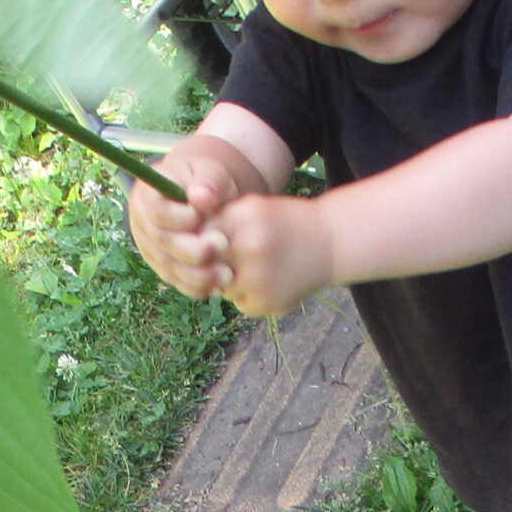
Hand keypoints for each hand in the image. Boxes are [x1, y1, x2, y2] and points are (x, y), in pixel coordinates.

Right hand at [129, 146, 238, 298]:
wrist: (203, 199)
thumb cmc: (205, 183)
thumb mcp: (210, 173)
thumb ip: (208, 182)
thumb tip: (201, 198)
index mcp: (148, 195)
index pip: (157, 211)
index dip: (180, 217)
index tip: (202, 214)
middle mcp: (142, 224)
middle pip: (162, 242)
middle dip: (193, 249)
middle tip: (222, 245)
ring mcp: (150, 248)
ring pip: (169, 267)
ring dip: (198, 275)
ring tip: (226, 274)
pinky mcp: (161, 267)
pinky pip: (175, 281)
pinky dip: (196, 287)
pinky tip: (217, 285)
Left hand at [211, 190, 333, 323]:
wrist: (329, 243)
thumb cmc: (284, 223)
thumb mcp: (252, 209)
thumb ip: (219, 222)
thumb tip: (182, 246)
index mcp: (244, 220)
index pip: (200, 237)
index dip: (203, 242)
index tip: (213, 243)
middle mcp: (250, 248)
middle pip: (207, 265)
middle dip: (214, 263)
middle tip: (233, 258)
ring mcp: (259, 279)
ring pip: (222, 287)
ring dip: (232, 281)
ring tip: (259, 268)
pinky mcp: (267, 302)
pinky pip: (241, 302)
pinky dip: (250, 296)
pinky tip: (271, 281)